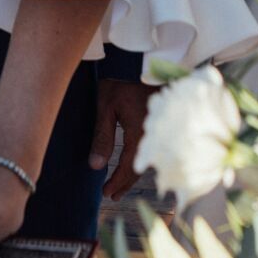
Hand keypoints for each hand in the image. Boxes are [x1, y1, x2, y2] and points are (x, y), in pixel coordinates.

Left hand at [89, 78, 153, 198]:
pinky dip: (141, 160)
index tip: (106, 193)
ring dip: (133, 173)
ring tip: (120, 185)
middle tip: (112, 195)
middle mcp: (154, 135)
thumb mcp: (106, 108)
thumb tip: (95, 166)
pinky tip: (134, 164)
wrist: (139, 62)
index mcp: (140, 133)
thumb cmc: (120, 82)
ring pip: (148, 159)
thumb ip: (102, 137)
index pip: (128, 166)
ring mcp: (160, 129)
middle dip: (125, 183)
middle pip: (140, 167)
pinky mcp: (162, 124)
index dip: (117, 182)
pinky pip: (153, 149)